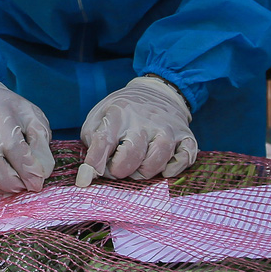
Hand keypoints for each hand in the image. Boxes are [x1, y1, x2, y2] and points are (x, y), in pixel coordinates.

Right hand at [0, 76, 52, 194]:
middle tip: (21, 179)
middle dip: (18, 185)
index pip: (24, 165)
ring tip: (4, 175)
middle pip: (6, 181)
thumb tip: (40, 175)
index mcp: (5, 130)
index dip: (33, 178)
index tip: (36, 182)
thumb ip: (41, 146)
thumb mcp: (33, 118)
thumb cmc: (8, 111)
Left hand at [81, 75, 196, 180]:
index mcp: (119, 113)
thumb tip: (89, 173)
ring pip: (159, 157)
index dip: (94, 164)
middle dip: (120, 170)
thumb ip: (92, 142)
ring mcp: (167, 127)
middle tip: (117, 171)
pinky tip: (164, 170)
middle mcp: (144, 120)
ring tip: (138, 170)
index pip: (104, 140)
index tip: (85, 180)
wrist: (157, 91)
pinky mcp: (185, 136)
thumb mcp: (99, 116)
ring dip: (145, 171)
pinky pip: (185, 156)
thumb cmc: (122, 111)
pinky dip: (175, 168)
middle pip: (132, 153)